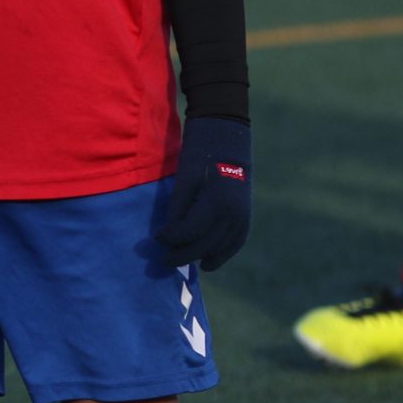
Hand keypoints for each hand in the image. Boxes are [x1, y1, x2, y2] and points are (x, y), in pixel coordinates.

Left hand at [153, 116, 250, 271]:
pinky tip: (207, 262)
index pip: (189, 232)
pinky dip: (221, 253)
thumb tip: (168, 237)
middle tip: (163, 261)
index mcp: (217, 203)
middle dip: (182, 255)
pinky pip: (234, 243)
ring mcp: (243, 217)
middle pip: (204, 246)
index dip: (170, 238)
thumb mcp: (184, 181)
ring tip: (181, 260)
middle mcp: (234, 215)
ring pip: (220, 248)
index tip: (156, 238)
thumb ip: (178, 210)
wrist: (227, 140)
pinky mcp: (246, 217)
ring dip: (200, 256)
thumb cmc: (200, 156)